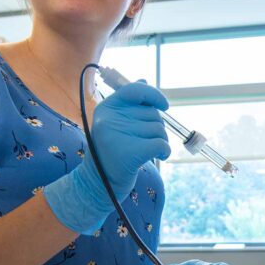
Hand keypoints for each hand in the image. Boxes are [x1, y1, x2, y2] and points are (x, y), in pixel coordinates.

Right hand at [43, 82, 169, 232]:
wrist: (99, 184)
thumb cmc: (111, 152)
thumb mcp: (114, 124)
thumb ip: (129, 104)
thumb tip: (144, 81)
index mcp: (106, 108)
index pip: (135, 90)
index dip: (154, 95)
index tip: (165, 105)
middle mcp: (110, 119)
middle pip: (152, 114)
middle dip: (157, 127)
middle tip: (145, 141)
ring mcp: (119, 135)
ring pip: (159, 129)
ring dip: (160, 141)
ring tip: (147, 151)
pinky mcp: (130, 153)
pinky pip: (161, 144)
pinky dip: (165, 151)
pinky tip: (158, 157)